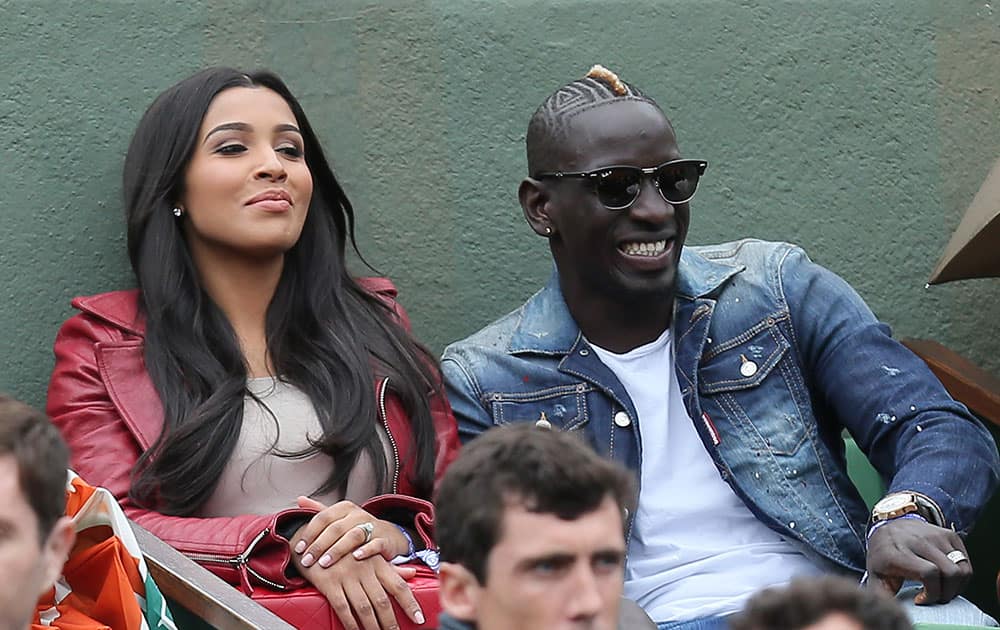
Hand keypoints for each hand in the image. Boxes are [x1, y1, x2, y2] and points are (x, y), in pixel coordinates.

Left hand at [293, 497, 409, 568]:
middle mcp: (358, 514)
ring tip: (324, 563)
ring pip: (353, 535)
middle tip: (306, 561)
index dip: (309, 533)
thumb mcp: (339, 517)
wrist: (388, 535)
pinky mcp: (384, 539)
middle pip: (335, 528)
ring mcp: (373, 526)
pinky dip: (366, 550)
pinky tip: (355, 558)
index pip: (323, 517)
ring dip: (337, 550)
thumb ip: (320, 510)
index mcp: (345, 508)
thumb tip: (300, 499)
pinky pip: (375, 544)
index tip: (298, 549)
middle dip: (319, 546)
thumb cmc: (357, 528)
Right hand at [293, 546, 424, 629]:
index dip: (410, 604)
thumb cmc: (347, 549)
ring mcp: (347, 577)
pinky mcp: (330, 584)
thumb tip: (413, 573)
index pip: (399, 586)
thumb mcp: (371, 554)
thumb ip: (392, 567)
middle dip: (390, 622)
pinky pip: (343, 608)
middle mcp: (365, 570)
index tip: (419, 619)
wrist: (315, 539)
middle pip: (382, 601)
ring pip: (364, 608)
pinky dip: (351, 623)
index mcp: (378, 563)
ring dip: (372, 626)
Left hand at [866, 517, 971, 603]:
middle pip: (950, 572)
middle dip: (947, 593)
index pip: (928, 573)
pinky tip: (947, 579)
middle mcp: (917, 541)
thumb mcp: (875, 574)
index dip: (931, 592)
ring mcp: (935, 536)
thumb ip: (882, 593)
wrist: (889, 526)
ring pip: (962, 568)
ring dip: (956, 586)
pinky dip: (961, 576)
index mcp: (897, 552)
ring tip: (943, 589)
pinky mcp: (949, 534)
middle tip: (935, 597)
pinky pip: (966, 562)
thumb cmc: (884, 554)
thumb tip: (891, 608)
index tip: (921, 599)